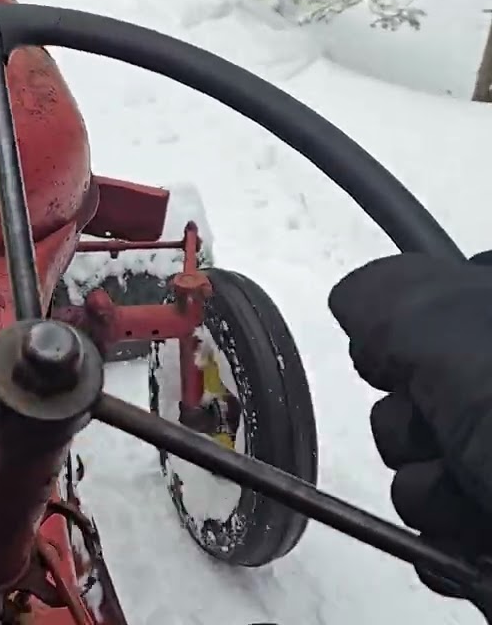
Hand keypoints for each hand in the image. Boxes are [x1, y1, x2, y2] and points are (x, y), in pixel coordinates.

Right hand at [329, 252, 491, 596]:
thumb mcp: (453, 321)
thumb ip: (387, 294)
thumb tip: (359, 303)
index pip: (441, 305)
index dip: (407, 336)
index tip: (403, 361)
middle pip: (420, 395)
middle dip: (413, 425)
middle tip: (451, 432)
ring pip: (425, 470)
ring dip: (429, 491)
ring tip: (478, 497)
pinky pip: (441, 535)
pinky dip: (443, 543)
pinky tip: (477, 537)